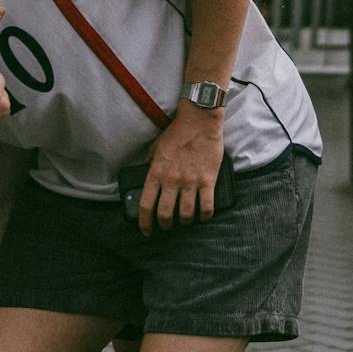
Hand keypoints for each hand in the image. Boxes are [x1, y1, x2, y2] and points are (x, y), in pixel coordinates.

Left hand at [138, 107, 224, 234]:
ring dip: (185, 222)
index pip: (146, 205)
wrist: (199, 121)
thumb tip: (144, 174)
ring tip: (185, 220)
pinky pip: (207, 207)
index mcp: (156, 173)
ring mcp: (191, 182)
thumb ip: (150, 163)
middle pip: (165, 214)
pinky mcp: (208, 181)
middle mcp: (172, 180)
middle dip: (165, 225)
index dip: (145, 223)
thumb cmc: (177, 133)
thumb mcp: (156, 147)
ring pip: (186, 214)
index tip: (146, 230)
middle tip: (167, 226)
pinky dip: (204, 216)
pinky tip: (202, 216)